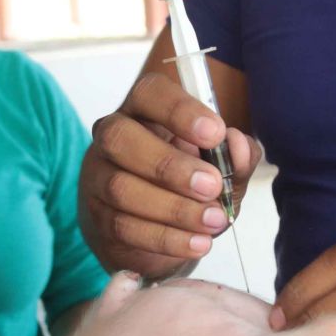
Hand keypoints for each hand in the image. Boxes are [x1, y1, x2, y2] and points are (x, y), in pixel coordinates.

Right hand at [81, 72, 261, 278]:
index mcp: (143, 111)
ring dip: (174, 208)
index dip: (180, 110)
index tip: (215, 133)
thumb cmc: (187, 186)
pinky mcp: (98, 218)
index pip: (149, 93)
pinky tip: (198, 242)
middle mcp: (111, 137)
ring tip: (214, 221)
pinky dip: (166, 238)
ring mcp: (98, 178)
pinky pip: (124, 227)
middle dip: (169, 164)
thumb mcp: (220, 170)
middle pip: (120, 137)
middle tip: (212, 186)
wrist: (154, 233)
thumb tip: (237, 145)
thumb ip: (234, 157)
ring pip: (122, 187)